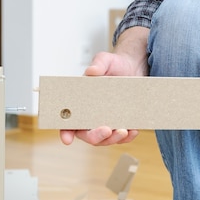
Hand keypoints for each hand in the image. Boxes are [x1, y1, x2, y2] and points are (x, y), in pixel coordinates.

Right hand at [59, 27, 147, 145]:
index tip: (67, 139)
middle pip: (87, 135)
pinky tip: (133, 130)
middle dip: (95, 136)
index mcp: (80, 103)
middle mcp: (91, 116)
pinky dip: (127, 137)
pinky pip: (122, 137)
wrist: (133, 68)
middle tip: (106, 130)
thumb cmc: (114, 65)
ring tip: (123, 131)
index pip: (68, 122)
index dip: (65, 132)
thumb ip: (98, 64)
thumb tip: (92, 71)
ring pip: (105, 140)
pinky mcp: (121, 124)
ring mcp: (106, 122)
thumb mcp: (105, 60)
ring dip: (113, 139)